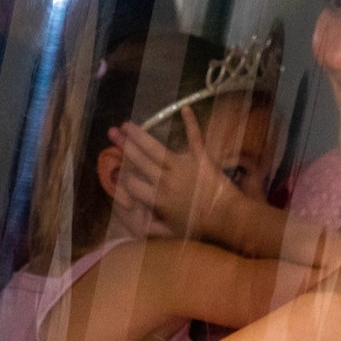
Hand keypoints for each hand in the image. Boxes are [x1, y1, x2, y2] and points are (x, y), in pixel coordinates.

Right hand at [108, 106, 240, 239]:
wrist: (228, 218)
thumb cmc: (199, 226)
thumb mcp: (171, 233)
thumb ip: (151, 228)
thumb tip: (135, 224)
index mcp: (157, 198)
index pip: (132, 184)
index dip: (123, 178)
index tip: (119, 170)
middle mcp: (165, 179)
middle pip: (139, 160)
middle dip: (124, 145)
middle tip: (112, 132)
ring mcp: (182, 166)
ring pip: (156, 149)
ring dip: (140, 135)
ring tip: (127, 124)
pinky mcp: (200, 158)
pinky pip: (194, 138)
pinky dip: (191, 122)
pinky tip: (185, 107)